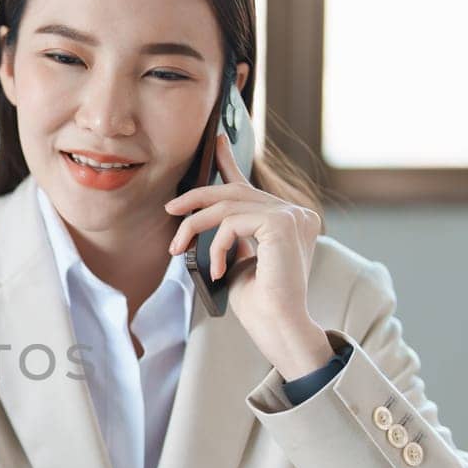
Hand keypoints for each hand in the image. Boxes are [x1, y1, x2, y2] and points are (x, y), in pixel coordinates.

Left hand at [163, 131, 334, 379]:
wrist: (279, 327)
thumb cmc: (259, 303)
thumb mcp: (238, 261)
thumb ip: (232, 235)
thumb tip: (206, 217)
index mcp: (288, 219)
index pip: (252, 185)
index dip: (231, 161)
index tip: (216, 140)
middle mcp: (296, 213)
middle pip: (235, 192)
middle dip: (197, 198)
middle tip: (171, 209)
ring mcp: (293, 215)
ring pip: (228, 205)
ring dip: (195, 227)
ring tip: (177, 248)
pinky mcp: (283, 223)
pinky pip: (232, 222)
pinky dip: (217, 245)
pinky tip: (220, 270)